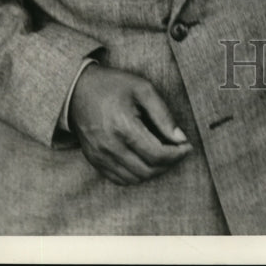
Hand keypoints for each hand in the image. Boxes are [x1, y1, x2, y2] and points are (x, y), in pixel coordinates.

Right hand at [69, 64, 192, 185]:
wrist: (78, 90)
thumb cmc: (113, 86)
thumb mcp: (143, 89)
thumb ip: (163, 114)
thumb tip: (180, 138)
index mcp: (123, 127)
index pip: (157, 154)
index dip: (177, 154)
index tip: (187, 146)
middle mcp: (110, 147)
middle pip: (148, 170)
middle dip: (169, 163)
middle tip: (179, 151)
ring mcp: (100, 157)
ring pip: (135, 178)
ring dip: (154, 171)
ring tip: (164, 155)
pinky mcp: (94, 161)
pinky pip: (120, 179)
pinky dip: (137, 175)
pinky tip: (145, 160)